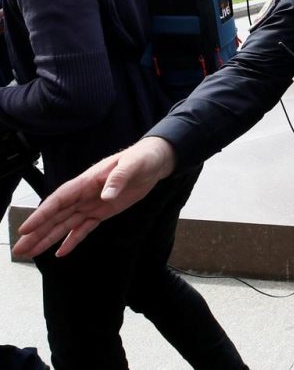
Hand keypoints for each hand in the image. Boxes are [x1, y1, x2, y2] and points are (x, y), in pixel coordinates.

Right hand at [12, 136, 176, 257]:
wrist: (154, 162)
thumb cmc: (141, 159)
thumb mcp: (131, 166)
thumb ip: (118, 180)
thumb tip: (106, 196)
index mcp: (86, 182)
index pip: (59, 200)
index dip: (42, 214)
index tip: (26, 228)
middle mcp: (84, 195)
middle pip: (56, 216)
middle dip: (37, 232)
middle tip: (20, 249)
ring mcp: (91, 205)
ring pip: (65, 224)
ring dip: (48, 238)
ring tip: (30, 253)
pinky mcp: (102, 212)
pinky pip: (83, 228)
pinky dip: (72, 240)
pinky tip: (60, 253)